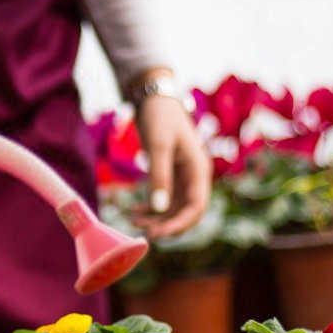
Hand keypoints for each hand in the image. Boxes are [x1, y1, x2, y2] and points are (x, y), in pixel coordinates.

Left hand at [132, 94, 211, 239]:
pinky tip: (134, 212)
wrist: (154, 98)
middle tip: (145, 234)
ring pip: (174, 208)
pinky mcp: (170, 175)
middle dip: (167, 225)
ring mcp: (183, 177)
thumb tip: (158, 209)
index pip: (196, 207)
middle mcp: (194, 177)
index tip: (159, 234)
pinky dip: (151, 209)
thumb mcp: (158, 146)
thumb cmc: (160, 117)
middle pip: (187, 212)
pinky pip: (164, 200)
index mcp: (198, 170)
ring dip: (157, 219)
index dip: (180, 225)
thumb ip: (159, 176)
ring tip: (133, 222)